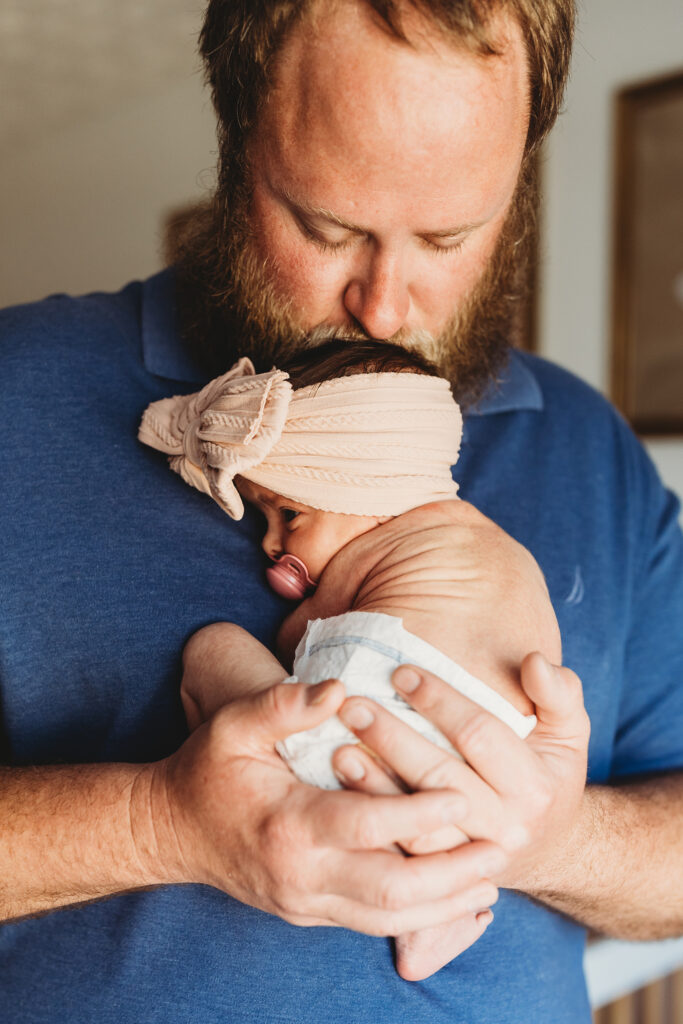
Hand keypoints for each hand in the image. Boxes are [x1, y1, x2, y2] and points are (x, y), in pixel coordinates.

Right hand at [142, 679, 508, 935]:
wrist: (171, 831)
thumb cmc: (206, 770)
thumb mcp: (232, 725)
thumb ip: (283, 705)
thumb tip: (337, 689)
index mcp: (287, 824)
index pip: (365, 824)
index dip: (417, 811)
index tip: (462, 795)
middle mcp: (302, 875)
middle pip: (391, 888)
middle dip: (451, 872)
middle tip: (501, 849)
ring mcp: (306, 903)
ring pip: (388, 917)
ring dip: (444, 903)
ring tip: (491, 881)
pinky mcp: (310, 913)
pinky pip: (374, 924)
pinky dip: (419, 917)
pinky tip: (453, 903)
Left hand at [332, 652, 589, 895]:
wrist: (550, 851)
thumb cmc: (550, 775)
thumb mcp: (570, 732)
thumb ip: (558, 693)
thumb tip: (535, 661)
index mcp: (534, 787)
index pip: (479, 735)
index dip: (439, 701)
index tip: (401, 672)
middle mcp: (505, 829)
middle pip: (439, 779)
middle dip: (392, 738)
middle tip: (353, 705)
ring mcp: (472, 862)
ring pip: (416, 828)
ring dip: (374, 787)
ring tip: (338, 751)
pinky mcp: (444, 882)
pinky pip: (403, 858)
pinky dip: (373, 829)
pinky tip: (342, 796)